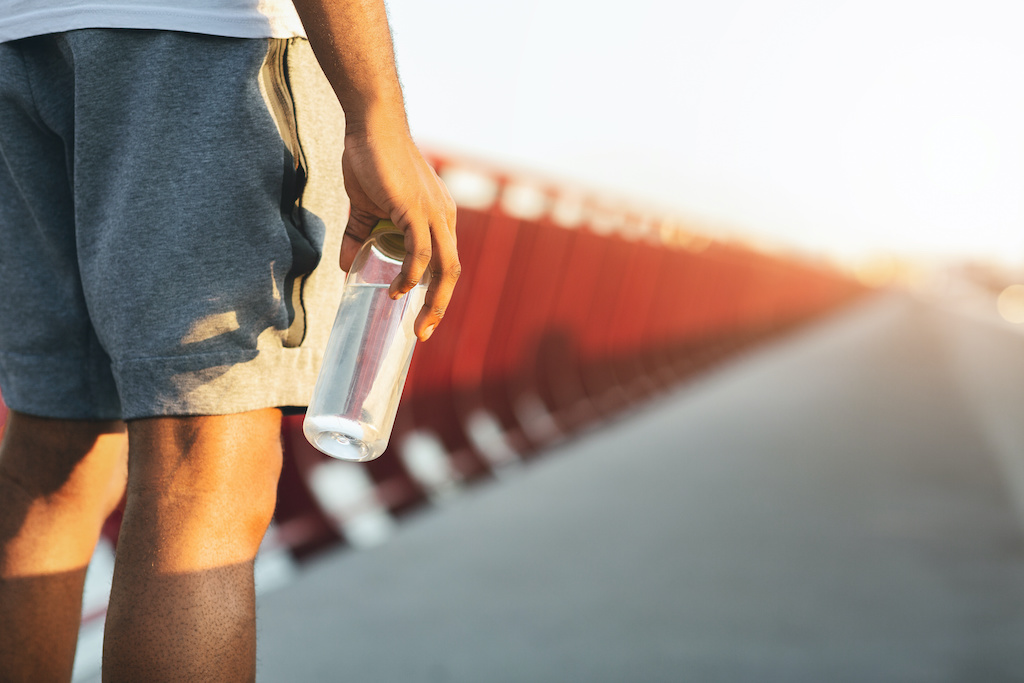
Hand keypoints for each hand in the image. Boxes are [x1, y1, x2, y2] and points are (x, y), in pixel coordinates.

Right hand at [341, 131, 458, 341]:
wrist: (371, 126)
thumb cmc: (370, 162)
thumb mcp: (364, 208)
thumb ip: (359, 237)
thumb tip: (348, 268)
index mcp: (438, 217)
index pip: (447, 263)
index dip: (438, 292)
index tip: (423, 317)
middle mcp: (443, 217)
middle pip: (452, 272)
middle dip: (440, 306)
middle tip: (423, 333)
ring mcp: (433, 213)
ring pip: (444, 267)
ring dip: (432, 300)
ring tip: (413, 322)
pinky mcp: (416, 210)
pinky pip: (420, 253)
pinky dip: (411, 276)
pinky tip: (397, 290)